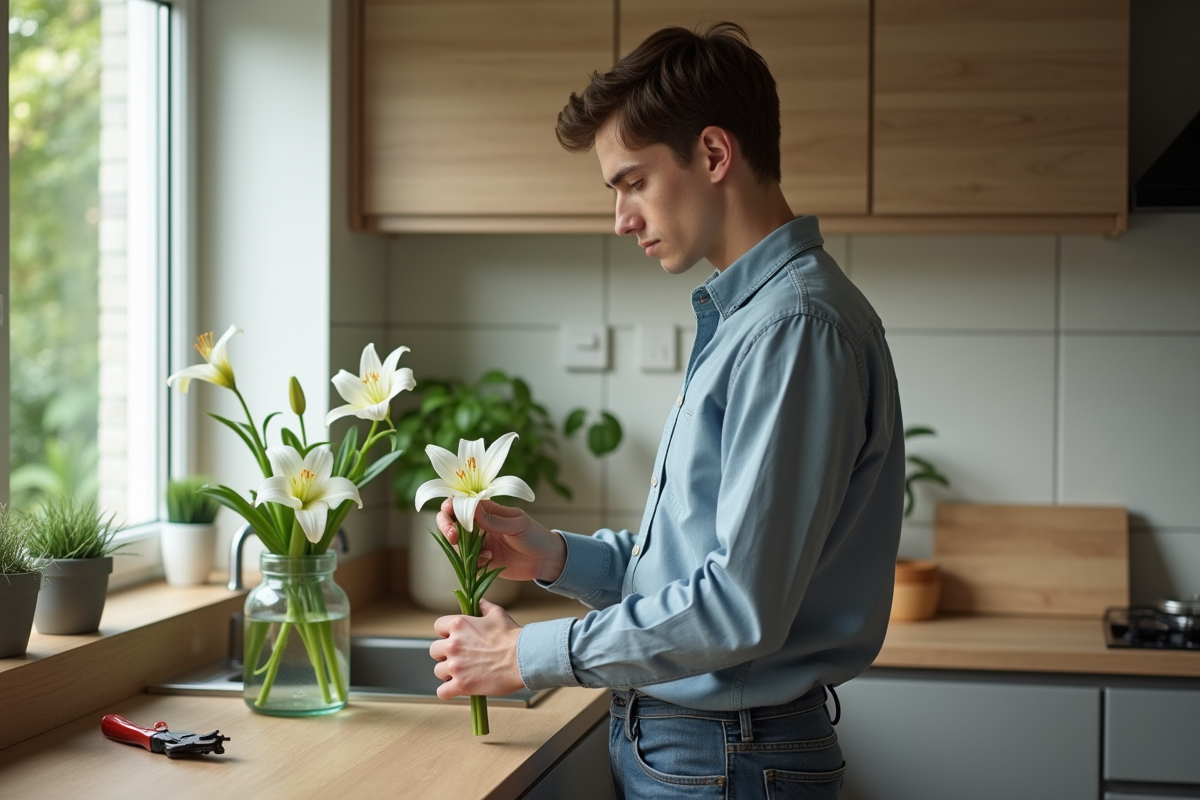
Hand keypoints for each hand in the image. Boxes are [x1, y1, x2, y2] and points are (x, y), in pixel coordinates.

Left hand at [430, 599, 524, 698]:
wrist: (522, 658)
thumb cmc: (511, 636)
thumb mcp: (497, 614)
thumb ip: (483, 606)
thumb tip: (479, 601)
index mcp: (458, 625)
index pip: (438, 626)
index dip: (446, 633)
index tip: (455, 638)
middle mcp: (452, 644)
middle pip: (434, 650)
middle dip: (445, 654)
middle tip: (459, 658)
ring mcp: (455, 666)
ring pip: (438, 671)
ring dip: (448, 673)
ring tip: (462, 673)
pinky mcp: (461, 685)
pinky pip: (442, 691)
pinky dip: (448, 691)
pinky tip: (457, 689)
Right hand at [437, 498, 566, 582]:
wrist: (545, 560)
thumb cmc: (534, 535)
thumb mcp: (517, 524)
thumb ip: (494, 519)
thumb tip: (472, 509)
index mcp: (487, 510)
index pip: (461, 503)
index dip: (451, 507)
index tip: (450, 515)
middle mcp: (479, 525)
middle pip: (451, 521)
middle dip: (446, 527)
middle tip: (453, 536)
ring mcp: (479, 543)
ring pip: (456, 542)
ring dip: (461, 547)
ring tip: (483, 552)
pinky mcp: (482, 560)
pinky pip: (467, 560)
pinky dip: (473, 561)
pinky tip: (488, 560)